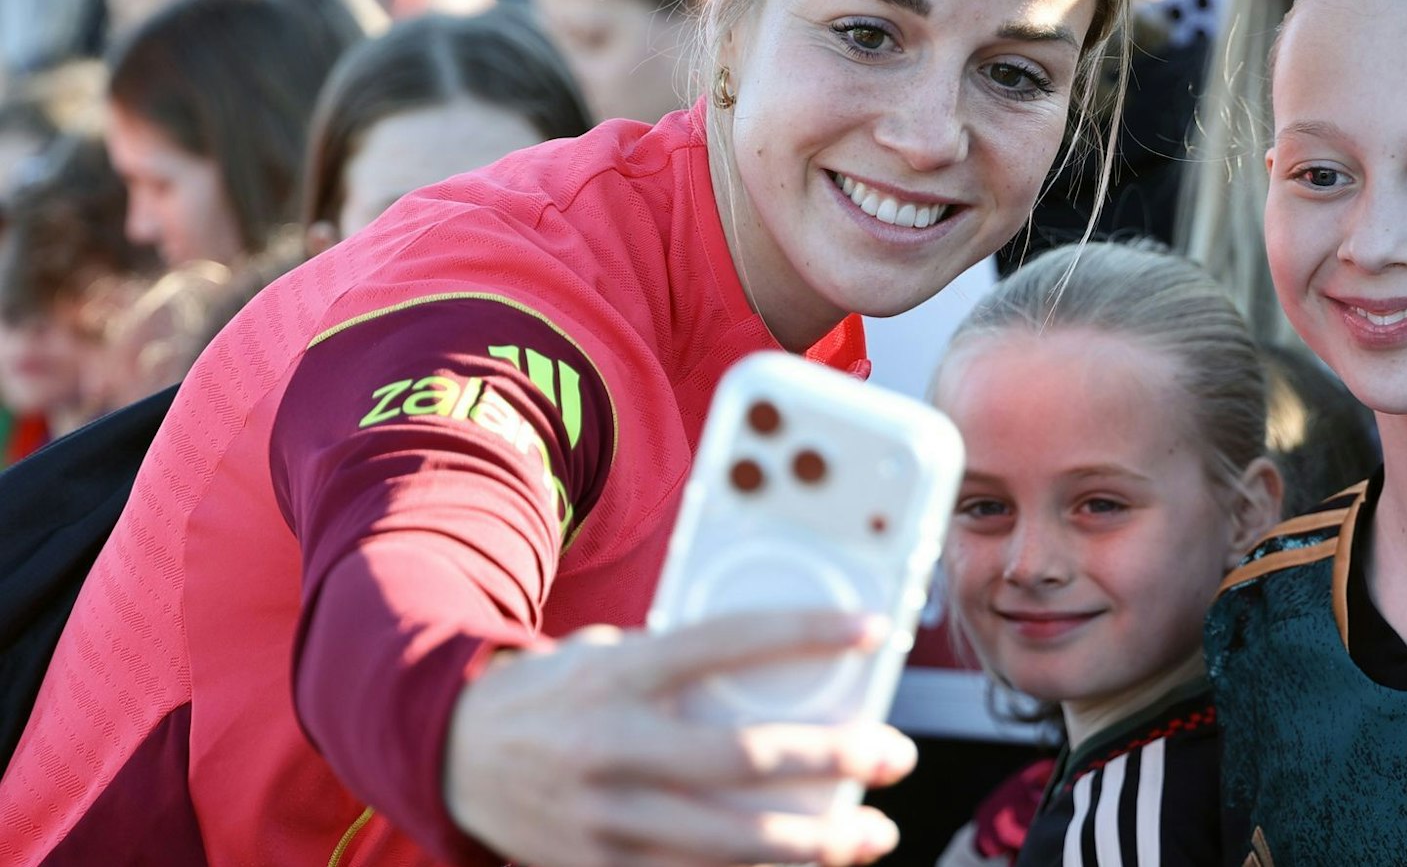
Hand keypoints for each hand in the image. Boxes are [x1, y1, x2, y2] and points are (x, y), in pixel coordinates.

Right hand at [446, 612, 916, 866]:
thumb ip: (680, 666)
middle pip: (741, 756)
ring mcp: (598, 818)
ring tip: (871, 834)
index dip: (806, 633)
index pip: (728, 642)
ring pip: (725, 840)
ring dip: (811, 843)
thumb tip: (786, 672)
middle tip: (893, 754)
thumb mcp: (606, 655)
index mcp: (616, 673)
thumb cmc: (554, 693)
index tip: (873, 632)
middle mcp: (608, 746)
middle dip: (831, 758)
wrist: (445, 751)